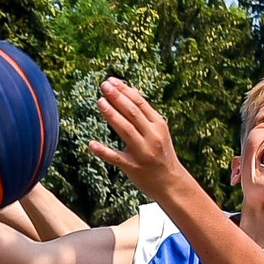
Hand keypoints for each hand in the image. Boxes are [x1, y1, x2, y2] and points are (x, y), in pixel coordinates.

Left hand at [89, 78, 187, 195]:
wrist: (171, 183)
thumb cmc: (161, 154)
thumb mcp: (158, 130)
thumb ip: (144, 113)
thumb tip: (130, 90)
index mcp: (158, 125)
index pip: (140, 103)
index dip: (124, 90)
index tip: (111, 81)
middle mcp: (152, 136)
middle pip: (132, 113)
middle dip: (117, 97)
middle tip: (103, 86)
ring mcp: (143, 152)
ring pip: (126, 130)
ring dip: (112, 115)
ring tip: (100, 102)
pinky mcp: (133, 167)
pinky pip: (116, 158)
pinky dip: (103, 151)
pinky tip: (91, 144)